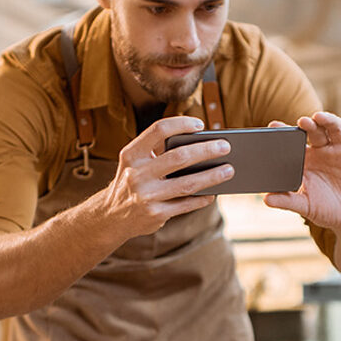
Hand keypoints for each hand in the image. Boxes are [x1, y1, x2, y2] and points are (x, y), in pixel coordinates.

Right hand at [90, 116, 233, 239]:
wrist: (111, 216)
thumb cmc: (132, 181)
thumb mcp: (134, 162)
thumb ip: (158, 151)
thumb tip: (201, 145)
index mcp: (131, 154)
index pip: (158, 130)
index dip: (181, 124)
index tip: (200, 125)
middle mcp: (136, 174)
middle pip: (179, 157)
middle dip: (206, 150)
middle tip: (226, 146)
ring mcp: (146, 196)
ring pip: (187, 184)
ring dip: (212, 176)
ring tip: (229, 170)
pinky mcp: (155, 214)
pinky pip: (186, 204)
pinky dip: (202, 198)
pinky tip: (213, 193)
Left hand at [264, 104, 340, 234]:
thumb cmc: (327, 211)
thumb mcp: (306, 206)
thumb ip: (288, 201)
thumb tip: (266, 200)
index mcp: (308, 161)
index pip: (294, 143)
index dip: (284, 132)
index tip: (273, 125)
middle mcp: (324, 151)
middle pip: (315, 131)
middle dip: (308, 125)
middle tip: (301, 122)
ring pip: (335, 129)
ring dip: (328, 120)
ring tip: (319, 117)